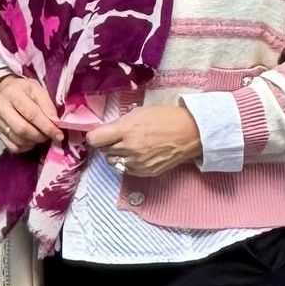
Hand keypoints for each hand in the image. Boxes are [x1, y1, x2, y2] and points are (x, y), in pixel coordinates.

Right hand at [0, 75, 62, 152]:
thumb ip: (48, 106)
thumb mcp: (38, 91)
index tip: (58, 134)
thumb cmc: (24, 90)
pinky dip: (25, 147)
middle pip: (22, 129)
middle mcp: (1, 108)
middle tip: (50, 136)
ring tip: (41, 136)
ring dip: (33, 142)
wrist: (4, 90)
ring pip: (17, 140)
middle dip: (40, 136)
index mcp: (13, 94)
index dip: (47, 127)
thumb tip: (56, 124)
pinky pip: (12, 146)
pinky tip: (31, 141)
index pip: (31, 114)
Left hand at [86, 105, 201, 177]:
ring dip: (115, 154)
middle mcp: (129, 149)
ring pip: (112, 161)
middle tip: (118, 137)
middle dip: (107, 144)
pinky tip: (137, 154)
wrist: (190, 132)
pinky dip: (127, 163)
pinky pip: (125, 169)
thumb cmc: (165, 118)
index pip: (94, 140)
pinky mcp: (145, 172)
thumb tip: (105, 130)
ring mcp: (137, 162)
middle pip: (103, 150)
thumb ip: (119, 123)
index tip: (98, 135)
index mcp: (126, 131)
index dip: (94, 136)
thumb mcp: (138, 113)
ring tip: (128, 146)